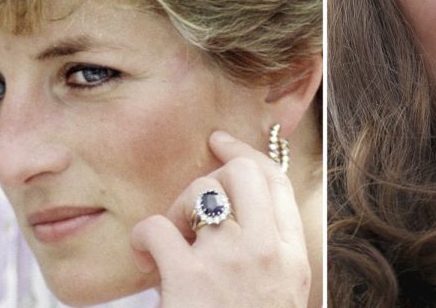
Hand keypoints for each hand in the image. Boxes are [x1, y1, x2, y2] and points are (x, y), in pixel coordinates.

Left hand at [130, 131, 310, 307]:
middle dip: (212, 176)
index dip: (245, 151)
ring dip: (178, 209)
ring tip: (172, 241)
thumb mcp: (280, 292)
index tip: (221, 142)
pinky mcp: (189, 279)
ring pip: (201, 192)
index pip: (275, 181)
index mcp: (291, 255)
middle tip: (193, 206)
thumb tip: (238, 212)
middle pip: (241, 173)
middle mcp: (265, 249)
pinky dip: (144, 236)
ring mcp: (229, 261)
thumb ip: (269, 252)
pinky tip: (146, 255)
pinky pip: (158, 227)